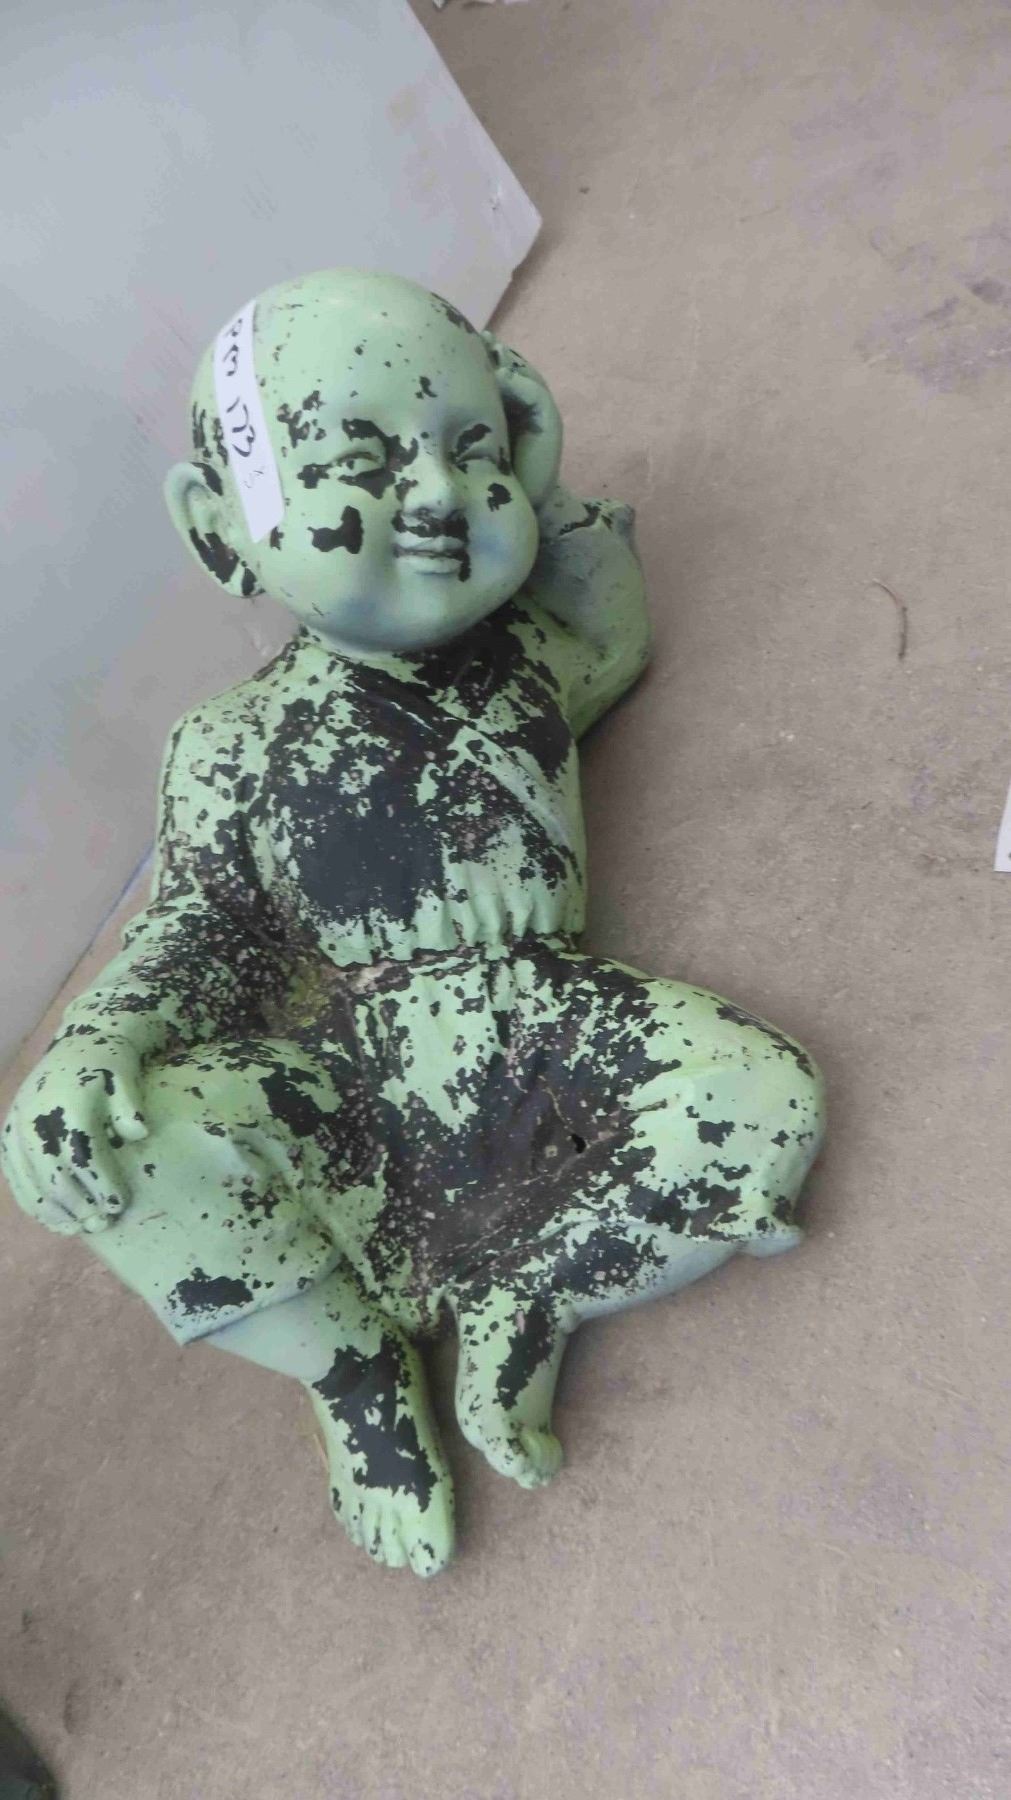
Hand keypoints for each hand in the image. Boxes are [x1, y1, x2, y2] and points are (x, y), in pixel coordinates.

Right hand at [1, 1029, 148, 1235]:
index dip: (99, 1183)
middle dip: (77, 1203)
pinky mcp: (8, 1138)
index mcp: (65, 1101)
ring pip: (29, 1180)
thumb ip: (130, 1105)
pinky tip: (56, 1221)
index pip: (81, 1152)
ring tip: (79, 1229)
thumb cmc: (110, 1066)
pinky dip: (34, 1203)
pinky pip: (15, 1178)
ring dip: (53, 1211)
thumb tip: (137, 1132)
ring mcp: (15, 1128)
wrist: (77, 1047)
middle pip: (51, 1172)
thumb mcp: (125, 1076)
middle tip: (102, 1224)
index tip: (119, 1205)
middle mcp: (33, 1115)